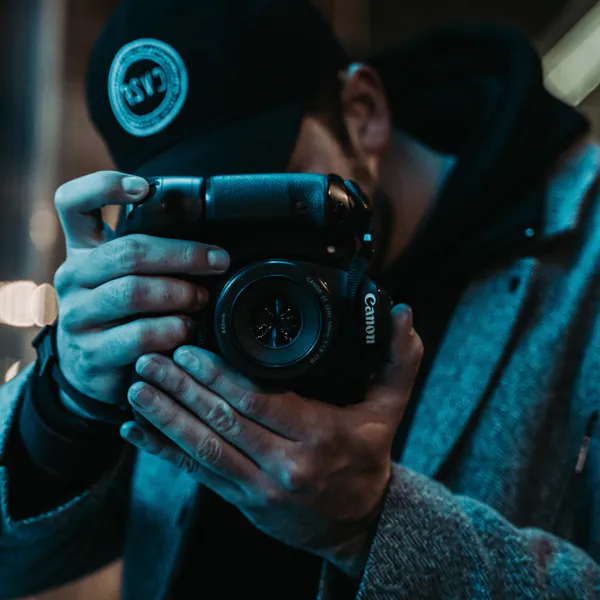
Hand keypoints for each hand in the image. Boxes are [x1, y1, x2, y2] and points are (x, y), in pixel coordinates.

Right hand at [53, 171, 230, 412]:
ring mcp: (78, 316)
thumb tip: (208, 245)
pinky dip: (172, 330)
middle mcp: (73, 278)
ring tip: (202, 300)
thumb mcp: (125, 277)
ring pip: (133, 292)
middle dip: (183, 254)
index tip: (144, 188)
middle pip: (127, 252)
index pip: (73, 203)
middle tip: (217, 262)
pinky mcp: (92, 353)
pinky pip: (138, 336)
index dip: (104, 186)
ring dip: (180, 294)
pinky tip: (185, 330)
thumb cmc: (122, 313)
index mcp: (82, 250)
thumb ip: (150, 257)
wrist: (92, 370)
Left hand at [120, 304, 421, 577]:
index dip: (220, 375)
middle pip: (224, 421)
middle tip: (150, 357)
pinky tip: (136, 431)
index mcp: (319, 436)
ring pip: (203, 449)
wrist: (358, 524)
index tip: (190, 349)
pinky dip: (163, 451)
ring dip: (166, 416)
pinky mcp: (242, 502)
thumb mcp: (390, 408)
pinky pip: (198, 474)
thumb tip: (403, 313)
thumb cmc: (369, 457)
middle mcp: (286, 466)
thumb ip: (400, 359)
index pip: (260, 401)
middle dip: (182, 388)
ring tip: (136, 387)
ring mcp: (260, 489)